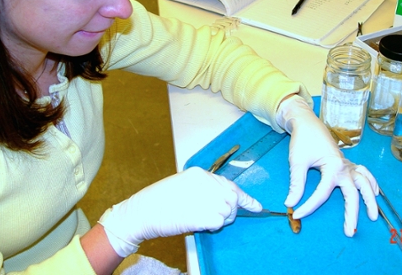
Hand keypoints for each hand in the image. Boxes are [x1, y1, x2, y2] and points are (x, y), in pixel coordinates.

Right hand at [98, 167, 260, 256]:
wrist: (143, 211)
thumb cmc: (159, 201)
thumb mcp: (182, 185)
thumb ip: (203, 189)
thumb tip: (220, 200)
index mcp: (200, 174)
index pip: (230, 185)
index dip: (245, 198)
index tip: (258, 206)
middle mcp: (207, 183)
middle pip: (232, 199)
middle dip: (230, 211)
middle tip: (215, 217)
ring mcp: (207, 198)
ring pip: (228, 212)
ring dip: (219, 219)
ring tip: (200, 217)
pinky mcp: (205, 214)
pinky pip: (219, 223)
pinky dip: (212, 226)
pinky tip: (199, 223)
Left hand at [276, 95, 378, 236]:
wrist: (307, 123)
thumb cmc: (303, 140)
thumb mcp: (297, 162)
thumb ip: (296, 184)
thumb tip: (291, 203)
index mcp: (333, 166)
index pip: (322, 193)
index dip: (309, 206)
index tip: (297, 214)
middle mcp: (344, 167)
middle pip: (352, 193)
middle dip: (352, 214)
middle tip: (349, 232)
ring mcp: (347, 165)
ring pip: (364, 183)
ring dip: (370, 200)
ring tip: (372, 216)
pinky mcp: (347, 163)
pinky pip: (364, 174)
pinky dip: (371, 183)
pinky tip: (375, 193)